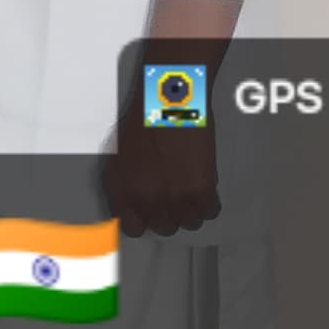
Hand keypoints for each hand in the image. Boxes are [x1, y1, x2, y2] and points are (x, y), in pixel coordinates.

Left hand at [106, 117, 221, 238]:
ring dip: (191, 209)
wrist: (168, 100)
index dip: (144, 220)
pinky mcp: (200, 188)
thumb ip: (122, 187)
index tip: (150, 213)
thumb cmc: (143, 121)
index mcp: (123, 189)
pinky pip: (210, 212)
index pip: (133, 228)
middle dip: (169, 213)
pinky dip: (209, 202)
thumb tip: (129, 208)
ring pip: (189, 223)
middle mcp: (146, 197)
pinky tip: (203, 186)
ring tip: (188, 188)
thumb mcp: (118, 156)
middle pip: (164, 228)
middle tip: (174, 195)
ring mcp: (174, 195)